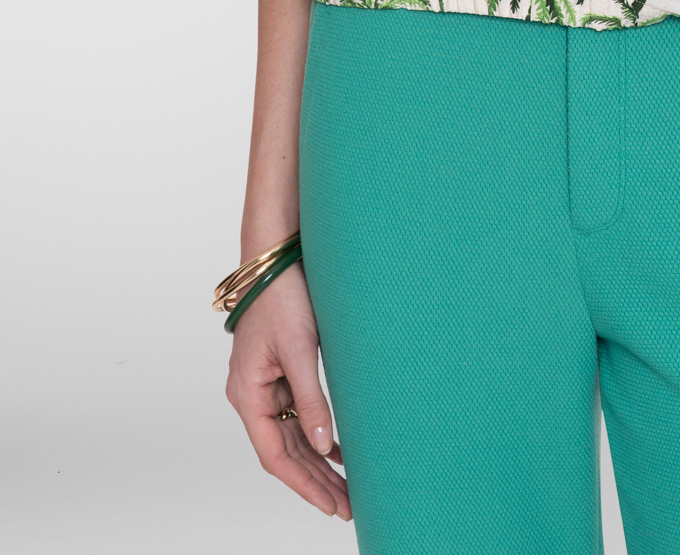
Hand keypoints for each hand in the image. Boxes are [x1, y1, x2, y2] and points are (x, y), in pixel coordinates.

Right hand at [225, 261, 351, 520]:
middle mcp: (251, 395)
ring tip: (346, 487)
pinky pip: (295, 415)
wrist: (275, 257)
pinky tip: (336, 450)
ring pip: (291, 436)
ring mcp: (264, 385)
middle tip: (347, 505)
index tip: (331, 504)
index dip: (303, 484)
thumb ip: (310, 398)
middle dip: (314, 481)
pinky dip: (315, 434)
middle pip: (284, 452)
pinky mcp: (278, 372)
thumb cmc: (282, 296)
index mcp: (248, 394)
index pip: (275, 455)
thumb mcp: (300, 349)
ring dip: (317, 462)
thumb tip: (323, 445)